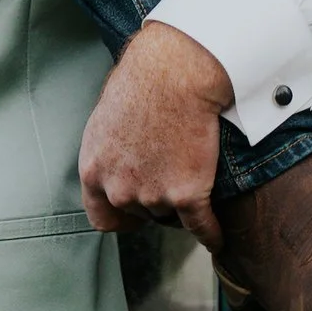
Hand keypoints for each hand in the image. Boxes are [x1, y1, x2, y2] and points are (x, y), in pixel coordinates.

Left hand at [79, 21, 234, 250]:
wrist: (177, 72)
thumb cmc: (144, 82)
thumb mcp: (106, 119)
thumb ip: (107, 152)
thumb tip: (117, 162)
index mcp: (93, 171)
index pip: (102, 218)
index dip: (122, 217)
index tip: (136, 215)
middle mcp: (118, 190)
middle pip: (141, 214)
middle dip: (155, 200)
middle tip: (173, 177)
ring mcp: (152, 195)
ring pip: (171, 214)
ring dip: (182, 202)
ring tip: (195, 176)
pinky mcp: (186, 195)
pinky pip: (201, 227)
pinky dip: (211, 234)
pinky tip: (218, 238)